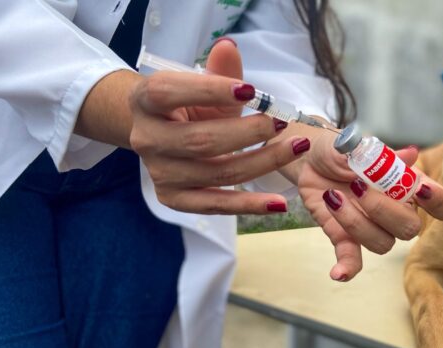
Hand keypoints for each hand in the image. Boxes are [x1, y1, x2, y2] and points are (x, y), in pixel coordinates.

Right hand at [127, 40, 309, 214]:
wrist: (162, 133)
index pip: (171, 93)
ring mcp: (160, 173)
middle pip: (201, 141)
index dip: (210, 90)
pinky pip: (216, 205)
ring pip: (217, 173)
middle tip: (282, 122)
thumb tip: (229, 47)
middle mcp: (147, 138)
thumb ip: (219, 70)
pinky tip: (279, 203)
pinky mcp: (173, 198)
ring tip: (296, 148)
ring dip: (263, 162)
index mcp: (146, 100)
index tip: (251, 91)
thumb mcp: (204, 85)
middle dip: (249, 132)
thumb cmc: (189, 105)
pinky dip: (250, 205)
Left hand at [295, 134, 442, 280]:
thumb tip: (410, 155)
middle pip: (410, 229)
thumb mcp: (358, 146)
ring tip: (333, 196)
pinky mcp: (347, 237)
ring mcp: (372, 227)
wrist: (310, 159)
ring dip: (356, 223)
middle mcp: (396, 211)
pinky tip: (337, 273)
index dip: (439, 203)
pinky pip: (354, 259)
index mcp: (408, 186)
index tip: (421, 190)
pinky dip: (347, 268)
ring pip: (382, 243)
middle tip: (357, 186)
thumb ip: (380, 155)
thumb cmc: (342, 151)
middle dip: (384, 210)